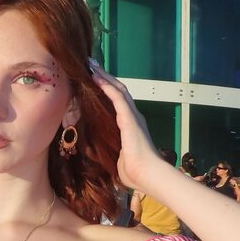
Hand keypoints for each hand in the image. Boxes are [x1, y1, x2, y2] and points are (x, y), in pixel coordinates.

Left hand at [89, 60, 159, 188]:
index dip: (107, 89)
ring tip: (92, 65)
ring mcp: (132, 116)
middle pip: (118, 90)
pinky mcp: (129, 118)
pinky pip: (117, 97)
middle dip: (105, 77)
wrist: (147, 174)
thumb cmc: (134, 172)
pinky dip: (106, 86)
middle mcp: (133, 116)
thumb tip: (95, 154)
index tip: (94, 79)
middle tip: (92, 65)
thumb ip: (109, 150)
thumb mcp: (117, 158)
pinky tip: (97, 78)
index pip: (118, 101)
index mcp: (131, 125)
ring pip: (118, 89)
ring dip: (104, 77)